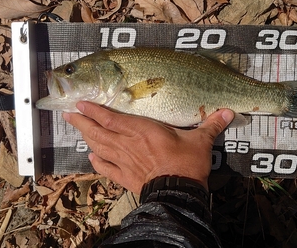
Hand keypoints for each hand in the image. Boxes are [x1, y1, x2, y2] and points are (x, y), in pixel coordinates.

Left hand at [62, 102, 233, 192]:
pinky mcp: (126, 177)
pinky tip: (91, 157)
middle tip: (68, 113)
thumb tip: (228, 111)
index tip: (81, 103)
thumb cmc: (186, 165)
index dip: (95, 110)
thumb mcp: (200, 142)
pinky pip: (107, 168)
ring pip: (99, 147)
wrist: (178, 194)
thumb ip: (210, 125)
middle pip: (99, 131)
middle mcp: (129, 145)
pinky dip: (98, 161)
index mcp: (143, 131)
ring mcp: (124, 162)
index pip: (113, 118)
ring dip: (86, 137)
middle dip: (82, 122)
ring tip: (75, 129)